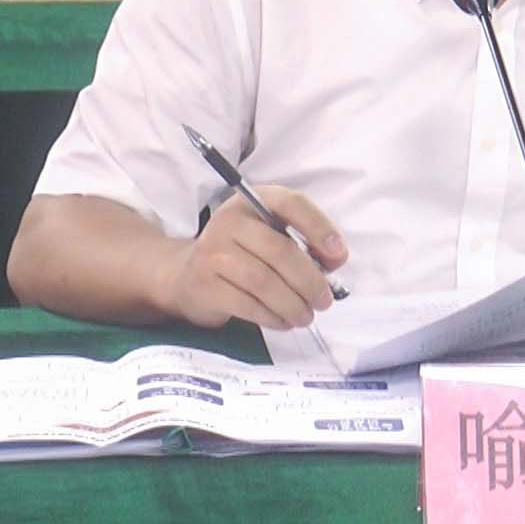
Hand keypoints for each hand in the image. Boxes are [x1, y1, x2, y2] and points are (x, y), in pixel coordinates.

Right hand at [164, 186, 347, 330]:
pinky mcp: (204, 283)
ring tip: (305, 316)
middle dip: (309, 280)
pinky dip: (272, 316)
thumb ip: (303, 242)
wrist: (186, 274)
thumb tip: (334, 261)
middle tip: (324, 301)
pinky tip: (284, 321)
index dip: (320, 228)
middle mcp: (229, 221)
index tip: (339, 257)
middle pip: (280, 250)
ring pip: (264, 281)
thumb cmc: (240, 253)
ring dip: (292, 304)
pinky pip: (247, 304)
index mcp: (252, 201)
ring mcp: (212, 252)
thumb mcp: (269, 235)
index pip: (291, 204)